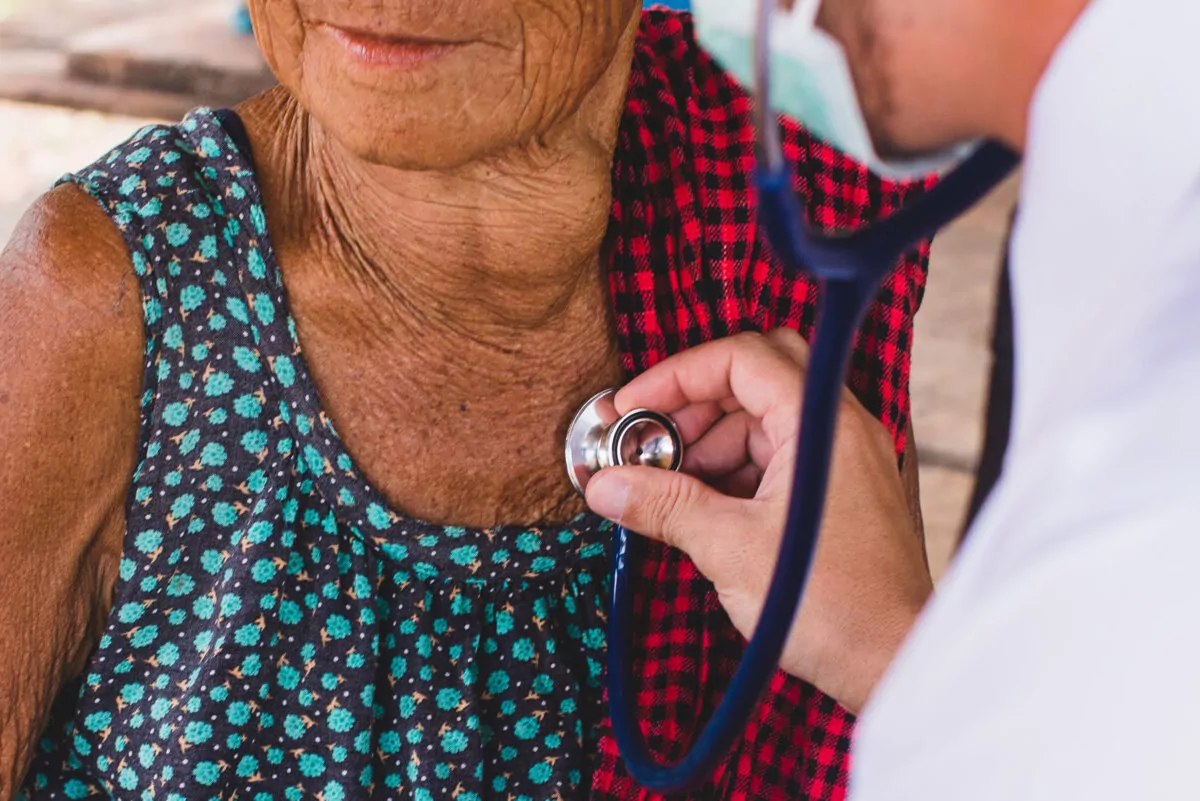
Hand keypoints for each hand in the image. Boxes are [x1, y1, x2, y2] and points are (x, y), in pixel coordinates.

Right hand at [584, 329, 932, 712]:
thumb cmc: (833, 607)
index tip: (632, 407)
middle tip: (651, 441)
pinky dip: (736, 469)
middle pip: (755, 375)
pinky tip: (702, 506)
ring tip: (669, 486)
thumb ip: (664, 505)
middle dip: (693, 403)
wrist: (892, 664)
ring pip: (764, 417)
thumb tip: (607, 484)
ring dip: (710, 441)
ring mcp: (844, 457)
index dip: (676, 376)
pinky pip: (779, 455)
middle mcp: (840, 427)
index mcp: (821, 424)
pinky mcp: (840, 490)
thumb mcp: (729, 548)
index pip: (740, 358)